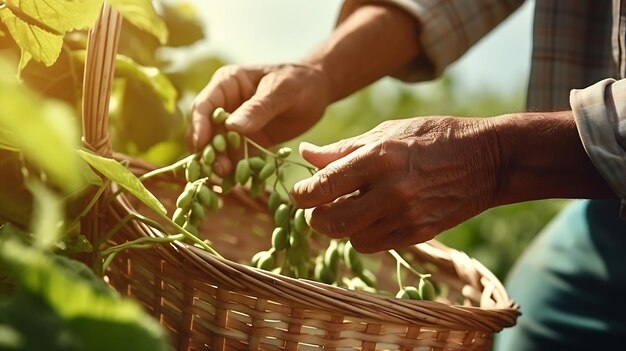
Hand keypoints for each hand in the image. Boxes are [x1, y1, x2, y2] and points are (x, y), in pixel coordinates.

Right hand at [188, 63, 330, 174]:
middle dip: (208, 151)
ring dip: (220, 163)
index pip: (204, 106)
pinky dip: (237, 170)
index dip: (198, 126)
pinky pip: (238, 158)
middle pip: (207, 130)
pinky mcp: (248, 142)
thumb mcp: (282, 91)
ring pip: (219, 148)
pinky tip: (241, 182)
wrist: (318, 91)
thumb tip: (232, 126)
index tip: (200, 146)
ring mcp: (236, 126)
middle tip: (218, 169)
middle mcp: (226, 105)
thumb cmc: (300, 82)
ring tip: (228, 178)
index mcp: (227, 84)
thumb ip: (258, 108)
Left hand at [291, 116, 501, 252]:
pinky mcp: (420, 233)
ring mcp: (408, 215)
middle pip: (332, 222)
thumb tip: (306, 154)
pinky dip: (364, 235)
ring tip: (348, 209)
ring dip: (342, 228)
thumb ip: (344, 148)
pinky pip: (375, 245)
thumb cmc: (433, 137)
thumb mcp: (387, 131)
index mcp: (380, 157)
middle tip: (318, 207)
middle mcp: (392, 190)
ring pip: (352, 238)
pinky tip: (370, 218)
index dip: (302, 194)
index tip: (301, 192)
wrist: (487, 160)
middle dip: (316, 218)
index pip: (324, 186)